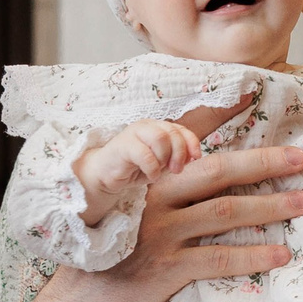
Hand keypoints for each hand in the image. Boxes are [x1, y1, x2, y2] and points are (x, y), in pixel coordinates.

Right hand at [44, 133, 302, 301]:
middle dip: (265, 162)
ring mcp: (160, 232)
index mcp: (149, 177)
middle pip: (217, 171)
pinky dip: (252, 255)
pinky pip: (218, 257)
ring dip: (269, 207)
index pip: (188, 135)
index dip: (221, 113)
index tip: (256, 92)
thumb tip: (211, 166)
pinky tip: (281, 254)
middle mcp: (154, 197)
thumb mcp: (135, 211)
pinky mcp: (165, 268)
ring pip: (224, 212)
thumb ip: (169, 187)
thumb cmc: (117, 254)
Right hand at [74, 119, 203, 208]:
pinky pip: (145, 154)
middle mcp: (147, 126)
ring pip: (160, 138)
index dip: (192, 142)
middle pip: (172, 133)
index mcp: (158, 127)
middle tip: (176, 170)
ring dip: (164, 158)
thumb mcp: (162, 164)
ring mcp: (133, 133)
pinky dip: (152, 168)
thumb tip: (193, 156)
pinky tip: (150, 175)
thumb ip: (176, 158)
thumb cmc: (135, 168)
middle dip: (179, 153)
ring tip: (160, 170)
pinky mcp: (123, 145)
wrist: (107, 175)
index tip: (195, 158)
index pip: (181, 129)